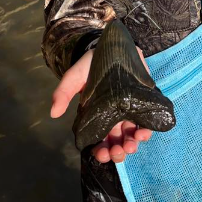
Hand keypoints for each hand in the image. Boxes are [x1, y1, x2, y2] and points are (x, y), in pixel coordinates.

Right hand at [50, 47, 152, 163]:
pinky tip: (143, 133)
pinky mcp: (144, 102)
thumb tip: (54, 113)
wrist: (113, 46)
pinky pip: (147, 121)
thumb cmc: (91, 65)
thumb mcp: (75, 76)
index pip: (98, 140)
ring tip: (130, 145)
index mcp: (97, 116)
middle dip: (117, 151)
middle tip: (117, 152)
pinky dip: (146, 131)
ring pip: (132, 135)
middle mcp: (114, 117)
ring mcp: (130, 111)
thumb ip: (64, 92)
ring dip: (131, 144)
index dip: (100, 150)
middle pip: (116, 142)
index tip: (100, 154)